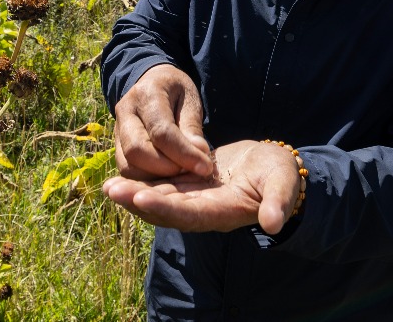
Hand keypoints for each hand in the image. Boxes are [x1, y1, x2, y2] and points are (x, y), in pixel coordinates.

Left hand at [103, 140, 301, 234]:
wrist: (274, 168)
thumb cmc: (281, 175)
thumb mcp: (284, 184)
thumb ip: (278, 202)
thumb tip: (273, 224)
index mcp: (223, 211)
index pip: (189, 214)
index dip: (165, 209)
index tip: (140, 200)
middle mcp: (203, 210)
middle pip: (166, 210)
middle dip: (138, 201)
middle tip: (110, 190)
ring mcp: (194, 198)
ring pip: (159, 198)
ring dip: (134, 194)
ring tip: (107, 186)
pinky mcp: (189, 186)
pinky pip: (161, 186)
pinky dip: (142, 182)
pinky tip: (120, 176)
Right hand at [113, 64, 212, 179]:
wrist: (152, 84)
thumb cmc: (176, 92)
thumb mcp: (190, 100)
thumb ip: (192, 127)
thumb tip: (199, 154)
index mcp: (147, 94)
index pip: (161, 131)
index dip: (184, 153)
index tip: (205, 167)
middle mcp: (125, 112)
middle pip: (137, 151)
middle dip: (167, 169)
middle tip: (191, 171)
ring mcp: (116, 130)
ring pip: (128, 166)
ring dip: (156, 178)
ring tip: (181, 175)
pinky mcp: (116, 147)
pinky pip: (127, 171)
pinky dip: (148, 180)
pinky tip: (168, 178)